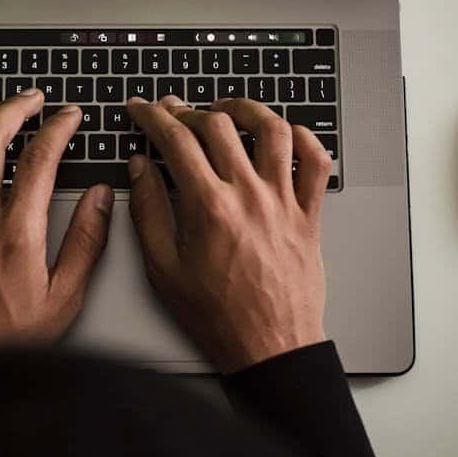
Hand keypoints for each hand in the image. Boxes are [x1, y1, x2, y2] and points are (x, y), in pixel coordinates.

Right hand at [125, 95, 331, 372]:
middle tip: (175, 113)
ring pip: (272, 130)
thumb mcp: (164, 268)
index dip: (153, 116)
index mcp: (209, 207)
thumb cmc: (218, 316)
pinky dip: (305, 139)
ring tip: (228, 110)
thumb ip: (148, 211)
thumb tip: (140, 168)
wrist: (270, 347)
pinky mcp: (309, 214)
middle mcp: (249, 195)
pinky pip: (317, 163)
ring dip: (247, 110)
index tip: (143, 109)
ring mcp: (283, 202)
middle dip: (189, 110)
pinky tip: (285, 136)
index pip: (176, 140)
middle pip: (218, 125)